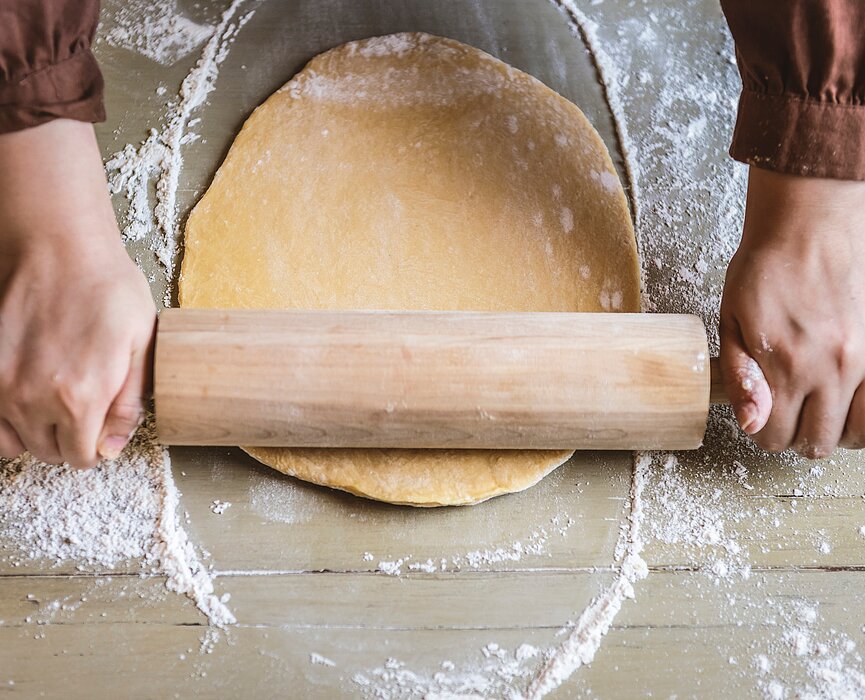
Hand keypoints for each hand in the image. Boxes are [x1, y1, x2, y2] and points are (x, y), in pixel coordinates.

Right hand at [0, 120, 155, 467]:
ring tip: (54, 404)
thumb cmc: (106, 288)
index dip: (98, 445)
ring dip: (36, 432)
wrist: (58, 246)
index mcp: (80, 400)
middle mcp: (33, 401)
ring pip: (15, 442)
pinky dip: (6, 418)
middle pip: (50, 452)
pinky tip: (27, 396)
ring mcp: (1, 386)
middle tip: (84, 409)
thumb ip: (127, 404)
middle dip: (70, 439)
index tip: (103, 427)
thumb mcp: (141, 345)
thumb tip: (113, 446)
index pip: (83, 457)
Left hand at [720, 167, 864, 457]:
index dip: (762, 431)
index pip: (773, 435)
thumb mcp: (731, 321)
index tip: (761, 415)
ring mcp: (862, 361)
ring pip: (855, 433)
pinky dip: (863, 414)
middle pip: (815, 442)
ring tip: (819, 409)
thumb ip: (741, 377)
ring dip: (833, 430)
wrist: (811, 224)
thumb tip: (751, 422)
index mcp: (784, 365)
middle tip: (788, 414)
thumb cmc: (765, 267)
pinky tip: (849, 401)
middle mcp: (828, 370)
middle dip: (795, 436)